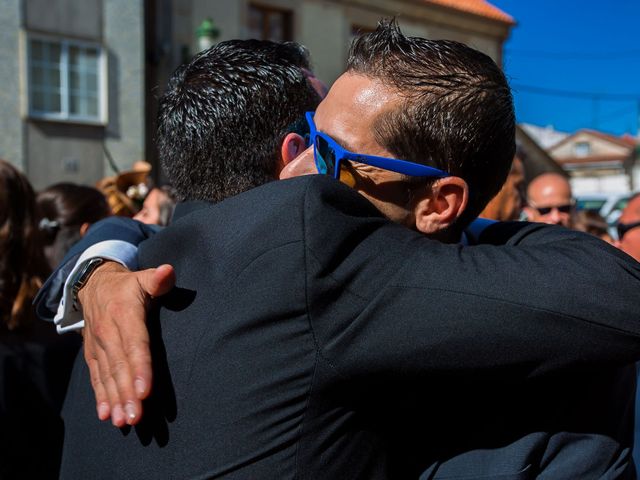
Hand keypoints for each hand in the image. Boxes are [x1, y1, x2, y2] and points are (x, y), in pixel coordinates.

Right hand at [78, 261, 175, 426]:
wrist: (93, 285)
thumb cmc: (128, 285)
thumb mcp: (142, 277)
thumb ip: (157, 279)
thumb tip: (168, 272)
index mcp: (124, 314)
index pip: (134, 344)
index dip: (140, 367)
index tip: (146, 390)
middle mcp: (109, 333)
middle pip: (120, 366)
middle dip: (128, 393)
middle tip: (136, 416)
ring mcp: (99, 345)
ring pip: (108, 376)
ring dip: (115, 400)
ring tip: (124, 421)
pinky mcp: (93, 354)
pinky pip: (96, 377)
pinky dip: (101, 396)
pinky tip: (106, 415)